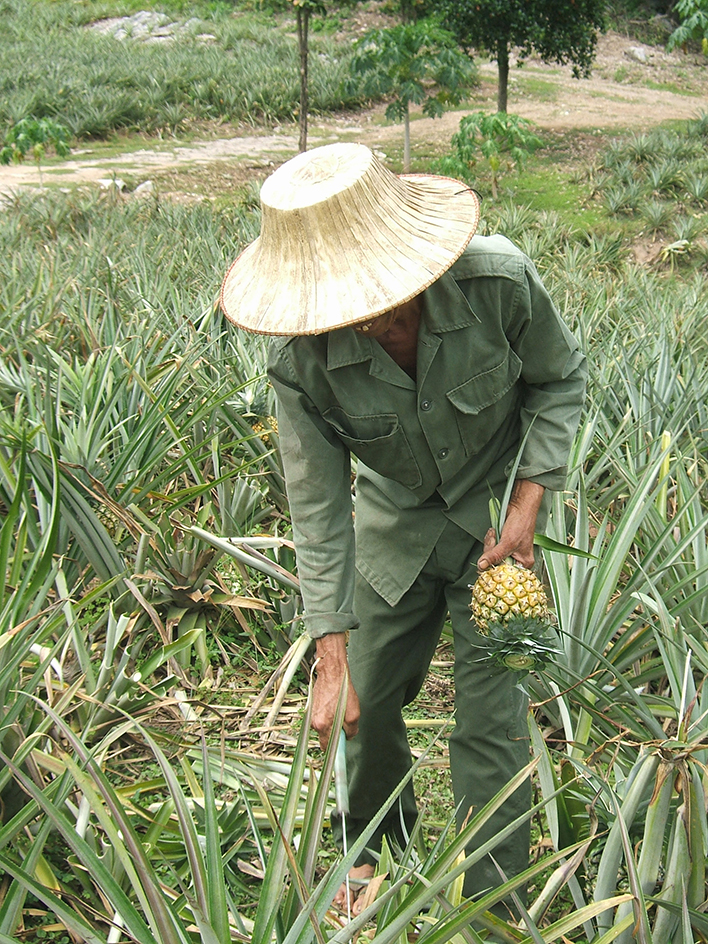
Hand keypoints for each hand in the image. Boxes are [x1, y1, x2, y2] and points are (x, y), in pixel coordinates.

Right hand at [311, 633, 359, 750]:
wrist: (332, 672)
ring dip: (331, 723)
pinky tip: (334, 705)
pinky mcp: (312, 707)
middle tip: (344, 724)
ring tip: (339, 711)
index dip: (334, 749)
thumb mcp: (353, 713)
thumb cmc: (342, 690)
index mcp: (322, 725)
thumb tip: (349, 736)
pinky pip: (321, 717)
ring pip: (323, 727)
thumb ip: (351, 730)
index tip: (340, 748)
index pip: (326, 747)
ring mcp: (311, 714)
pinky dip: (328, 715)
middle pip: (324, 737)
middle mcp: (314, 722)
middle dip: (334, 734)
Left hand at [478, 480, 544, 570]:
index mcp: (523, 564)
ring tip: (496, 534)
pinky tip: (495, 532)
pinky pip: (490, 546)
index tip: (485, 564)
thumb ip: (495, 556)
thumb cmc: (521, 524)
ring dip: (490, 542)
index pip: (504, 574)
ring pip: (490, 555)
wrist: (519, 507)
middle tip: (495, 540)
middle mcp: (516, 559)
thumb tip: (482, 566)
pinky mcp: (501, 544)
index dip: (494, 569)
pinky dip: (490, 538)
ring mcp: (507, 551)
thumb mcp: (508, 543)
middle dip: (491, 550)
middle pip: (495, 564)